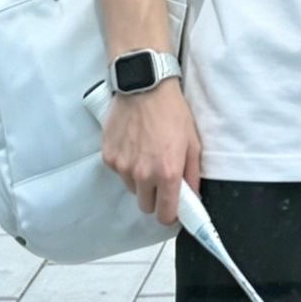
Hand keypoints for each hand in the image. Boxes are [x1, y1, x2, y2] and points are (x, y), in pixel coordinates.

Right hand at [101, 79, 201, 226]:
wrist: (145, 86)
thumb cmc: (173, 112)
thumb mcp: (193, 142)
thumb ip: (193, 174)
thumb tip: (192, 197)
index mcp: (167, 173)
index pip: (165, 215)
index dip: (170, 214)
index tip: (173, 207)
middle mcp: (143, 175)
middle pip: (146, 206)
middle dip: (155, 197)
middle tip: (161, 177)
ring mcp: (122, 167)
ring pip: (132, 188)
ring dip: (139, 180)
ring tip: (147, 154)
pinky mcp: (108, 157)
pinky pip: (119, 172)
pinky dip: (126, 164)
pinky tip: (133, 144)